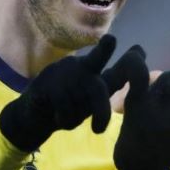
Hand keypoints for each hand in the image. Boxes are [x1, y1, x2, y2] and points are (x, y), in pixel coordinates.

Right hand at [0, 35, 116, 151]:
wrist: (33, 116)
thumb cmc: (69, 105)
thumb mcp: (91, 99)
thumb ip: (111, 84)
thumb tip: (135, 65)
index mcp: (89, 69)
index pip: (101, 55)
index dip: (107, 48)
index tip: (113, 40)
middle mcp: (76, 65)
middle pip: (97, 89)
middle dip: (101, 112)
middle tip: (98, 130)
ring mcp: (60, 71)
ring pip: (80, 102)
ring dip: (74, 118)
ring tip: (65, 116)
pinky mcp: (45, 83)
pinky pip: (64, 107)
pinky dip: (64, 118)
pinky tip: (56, 116)